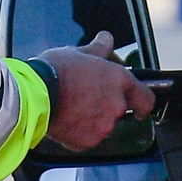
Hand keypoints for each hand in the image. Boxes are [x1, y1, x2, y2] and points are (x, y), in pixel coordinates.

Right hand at [39, 32, 156, 150]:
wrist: (34, 95)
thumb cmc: (56, 71)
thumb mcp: (79, 53)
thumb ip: (99, 49)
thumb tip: (107, 39)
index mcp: (119, 80)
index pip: (147, 98)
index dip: (143, 101)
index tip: (139, 105)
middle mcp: (117, 105)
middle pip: (121, 110)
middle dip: (108, 106)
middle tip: (88, 97)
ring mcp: (103, 126)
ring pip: (104, 125)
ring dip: (94, 119)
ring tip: (73, 107)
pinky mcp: (88, 141)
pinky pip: (89, 137)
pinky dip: (80, 131)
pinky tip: (67, 118)